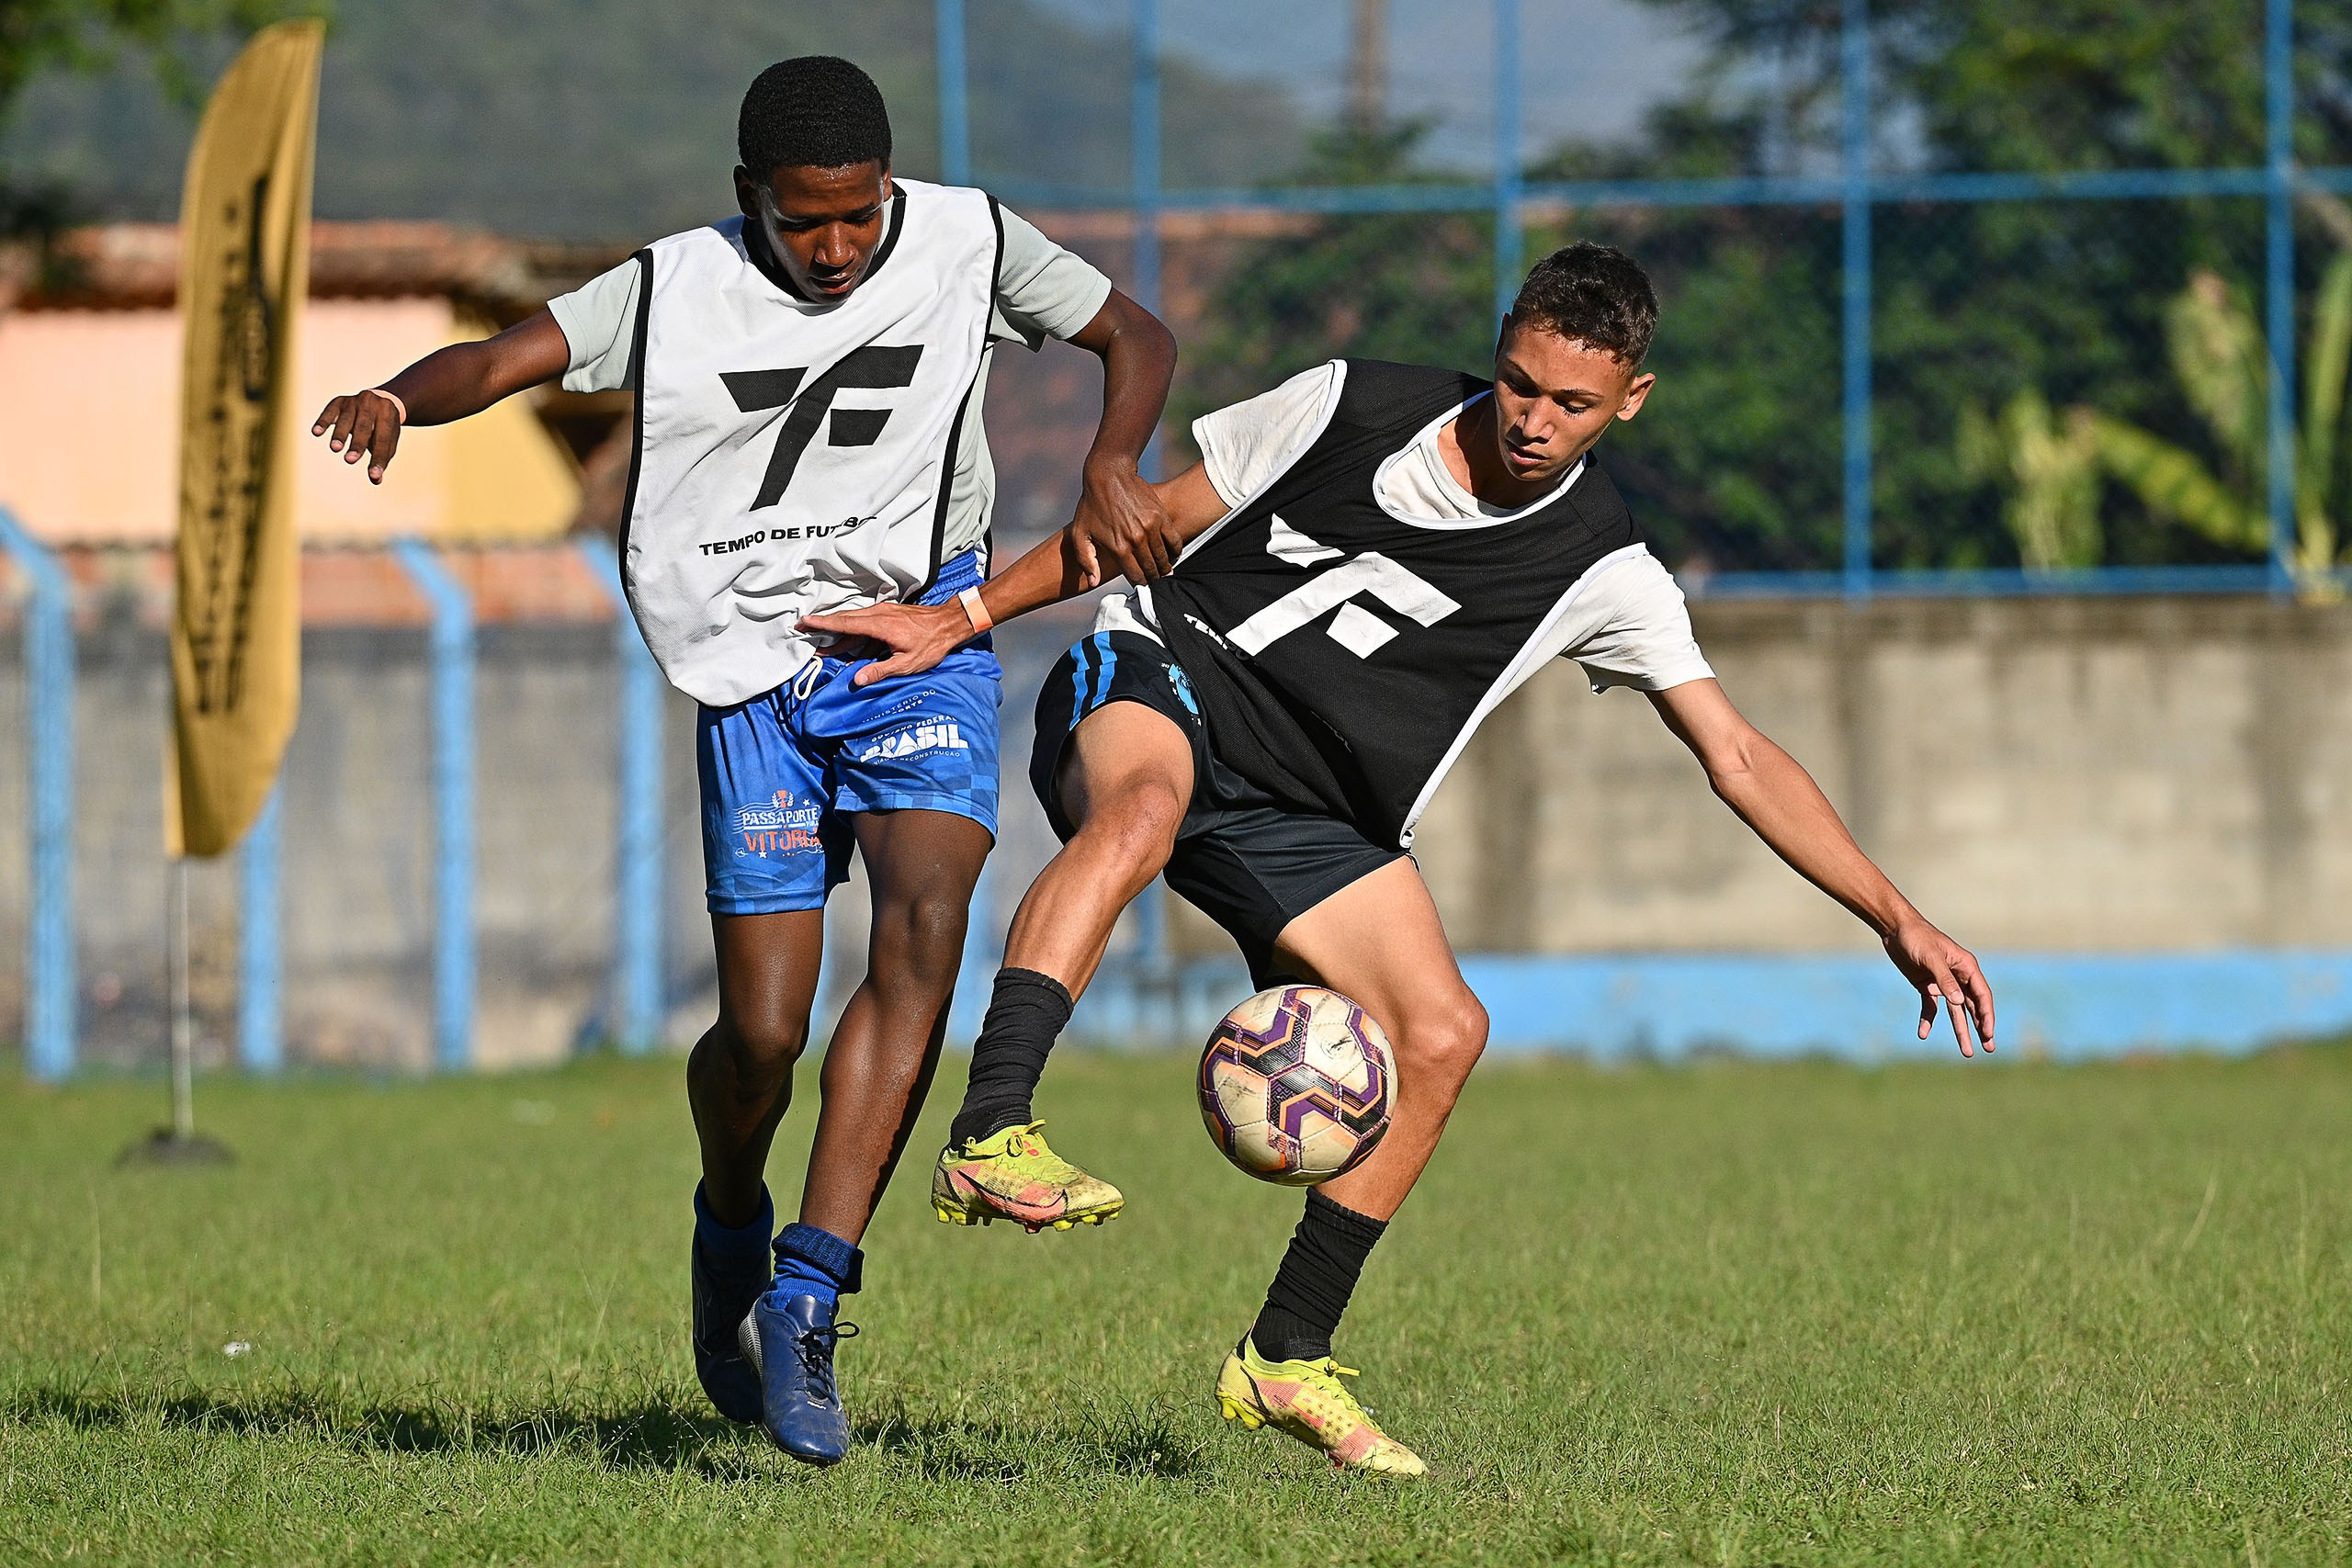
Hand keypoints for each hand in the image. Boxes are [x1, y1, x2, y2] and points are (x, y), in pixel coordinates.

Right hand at [312, 389, 404, 482]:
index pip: (383, 440)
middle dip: (357, 445)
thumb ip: (382, 459)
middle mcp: (372, 404)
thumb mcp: (388, 441)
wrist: (380, 399)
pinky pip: (329, 411)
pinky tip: (316, 432)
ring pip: (346, 419)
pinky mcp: (339, 401)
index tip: (374, 475)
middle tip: (350, 460)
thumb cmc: (383, 428)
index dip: (378, 458)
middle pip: (364, 428)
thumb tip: (376, 480)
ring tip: (335, 448)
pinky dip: (323, 422)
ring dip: (340, 434)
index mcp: (388, 416)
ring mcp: (354, 401)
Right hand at [799, 600, 968, 686]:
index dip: (823, 624)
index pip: (845, 623)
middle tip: (804, 630)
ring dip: (838, 632)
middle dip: (823, 625)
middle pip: (845, 619)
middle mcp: (879, 614)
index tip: (805, 622)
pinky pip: (865, 622)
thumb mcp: (907, 663)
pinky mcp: (889, 614)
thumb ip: (880, 671)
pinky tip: (850, 647)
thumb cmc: (932, 644)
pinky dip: (854, 633)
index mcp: (880, 624)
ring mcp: (884, 612)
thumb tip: (857, 680)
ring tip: (823, 646)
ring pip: (854, 620)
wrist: (950, 623)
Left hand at [1070, 456, 1180, 585]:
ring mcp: (1151, 528)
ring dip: (1165, 567)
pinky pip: (1175, 540)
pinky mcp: (1161, 516)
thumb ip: (1087, 560)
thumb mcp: (1080, 534)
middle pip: (1151, 569)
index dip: (1140, 584)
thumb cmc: (1091, 505)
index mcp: (1118, 548)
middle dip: (1154, 578)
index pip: (1135, 577)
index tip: (1142, 585)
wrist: (1108, 475)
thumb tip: (1095, 582)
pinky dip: (1176, 551)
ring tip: (1164, 571)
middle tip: (1155, 580)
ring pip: (1164, 557)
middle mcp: (1136, 540)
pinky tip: (1172, 554)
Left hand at [1882, 915, 1994, 1056]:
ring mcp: (1942, 983)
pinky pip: (1931, 1008)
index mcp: (1966, 967)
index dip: (1987, 1015)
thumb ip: (1945, 979)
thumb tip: (1959, 1001)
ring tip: (1967, 1052)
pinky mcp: (1926, 986)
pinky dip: (1928, 1020)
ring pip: (1955, 1011)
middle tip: (1989, 1048)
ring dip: (1961, 1030)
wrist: (1895, 929)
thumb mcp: (1931, 958)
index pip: (1982, 995)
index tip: (1988, 1033)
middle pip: (1973, 1007)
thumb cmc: (1917, 938)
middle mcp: (1958, 976)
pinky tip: (1923, 1033)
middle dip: (1980, 1028)